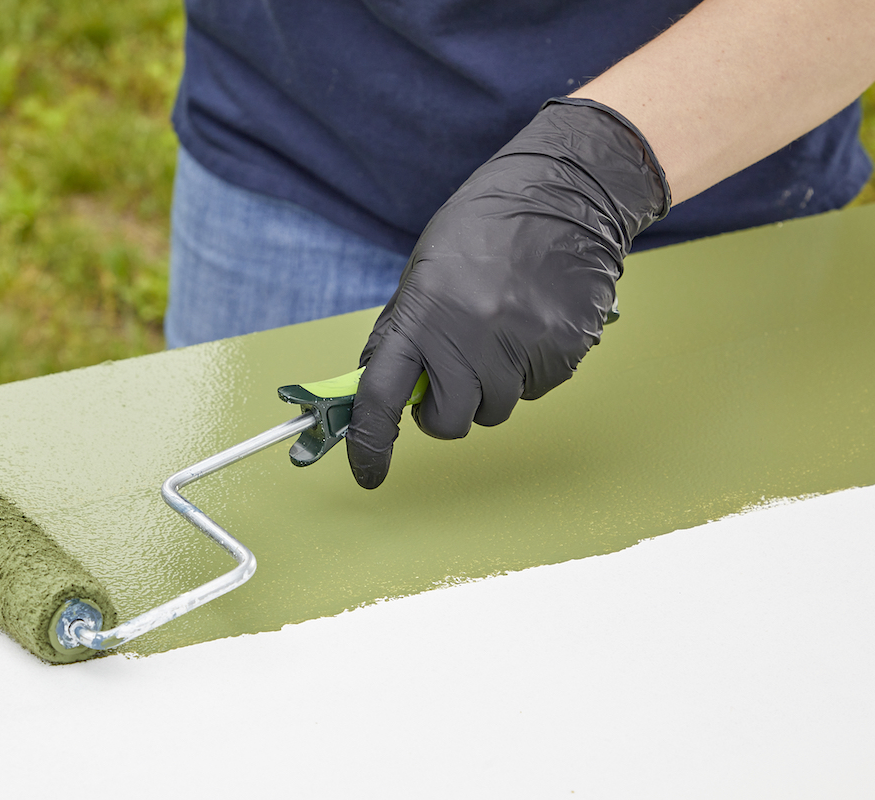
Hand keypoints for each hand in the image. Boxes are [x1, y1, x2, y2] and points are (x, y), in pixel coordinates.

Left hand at [346, 99, 668, 488]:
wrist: (565, 193)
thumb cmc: (485, 227)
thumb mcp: (424, 272)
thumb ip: (403, 333)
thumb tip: (381, 388)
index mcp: (422, 314)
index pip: (382, 397)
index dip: (369, 443)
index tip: (367, 472)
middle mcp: (469, 338)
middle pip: (449, 423)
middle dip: (445, 410)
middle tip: (452, 375)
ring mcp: (521, 348)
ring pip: (495, 410)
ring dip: (489, 388)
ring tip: (498, 332)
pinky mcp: (563, 353)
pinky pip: (534, 390)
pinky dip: (527, 370)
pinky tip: (530, 324)